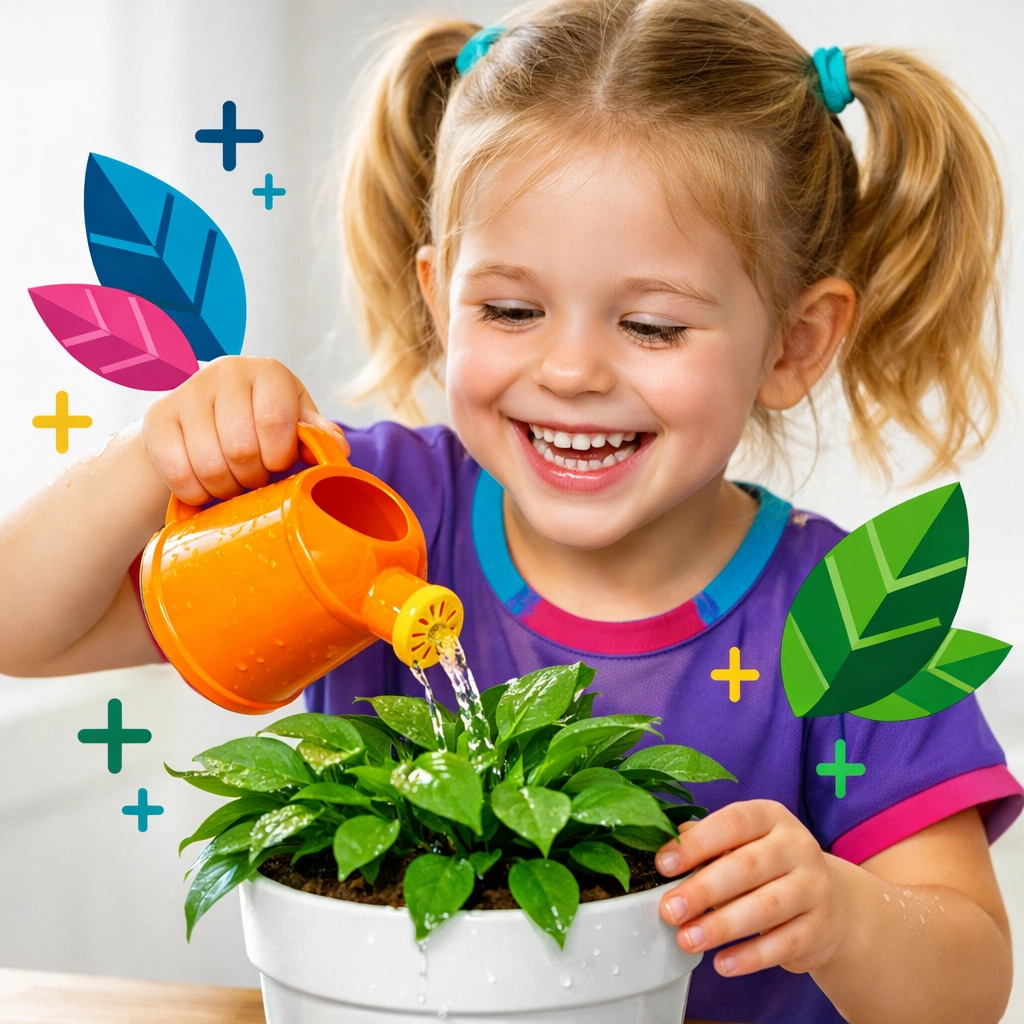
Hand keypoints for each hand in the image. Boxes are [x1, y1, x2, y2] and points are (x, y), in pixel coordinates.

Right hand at [142, 356, 345, 504]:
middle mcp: (225, 373)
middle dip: (253, 476)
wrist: (204, 413)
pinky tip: (206, 486)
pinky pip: (177, 472)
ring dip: (226, 487)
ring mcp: (187, 393)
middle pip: (241, 448)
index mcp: (267, 372)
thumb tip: (338, 449)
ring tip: (233, 480)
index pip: (276, 422)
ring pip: (209, 466)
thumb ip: (316, 433)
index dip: (279, 456)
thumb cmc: (260, 418)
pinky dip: (195, 492)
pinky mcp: (158, 418)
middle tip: (255, 475)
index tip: (279, 463)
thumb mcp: (294, 419)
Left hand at [655, 800, 848, 976]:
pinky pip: (783, 944)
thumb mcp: (741, 844)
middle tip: (670, 910)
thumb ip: (705, 843)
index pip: (732, 823)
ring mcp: (814, 887)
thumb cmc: (766, 867)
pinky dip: (750, 956)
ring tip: (687, 939)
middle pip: (747, 866)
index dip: (696, 844)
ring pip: (766, 907)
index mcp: (770, 817)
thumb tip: (664, 851)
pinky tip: (721, 963)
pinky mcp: (821, 928)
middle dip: (703, 890)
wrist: (828, 902)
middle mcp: (797, 846)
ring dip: (722, 926)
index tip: (663, 865)